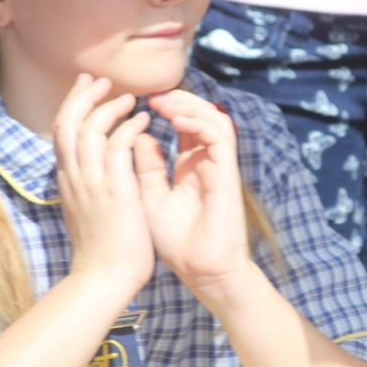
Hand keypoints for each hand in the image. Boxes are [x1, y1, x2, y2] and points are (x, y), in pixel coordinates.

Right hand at [53, 75, 154, 294]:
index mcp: (68, 181)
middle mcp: (74, 177)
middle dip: (83, 96)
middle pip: (68, 122)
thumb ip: (88, 186)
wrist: (103, 278)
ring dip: (109, 107)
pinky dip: (129, 127)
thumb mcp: (87, 210)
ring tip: (130, 97)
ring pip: (89, 128)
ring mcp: (91, 183)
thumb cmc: (102, 250)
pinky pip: (118, 146)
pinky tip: (144, 120)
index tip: (87, 88)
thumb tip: (93, 170)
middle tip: (102, 81)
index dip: (73, 106)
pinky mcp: (114, 190)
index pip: (62, 132)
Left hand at [134, 90, 249, 294]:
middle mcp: (207, 162)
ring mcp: (219, 166)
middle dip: (177, 100)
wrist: (201, 272)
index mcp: (189, 167)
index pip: (184, 125)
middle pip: (200, 116)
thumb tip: (139, 135)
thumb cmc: (176, 242)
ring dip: (189, 106)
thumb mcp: (150, 197)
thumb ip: (147, 167)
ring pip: (213, 119)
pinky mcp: (228, 173)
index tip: (138, 101)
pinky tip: (176, 121)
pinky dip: (199, 123)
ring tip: (162, 102)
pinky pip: (220, 137)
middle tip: (150, 94)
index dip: (166, 108)